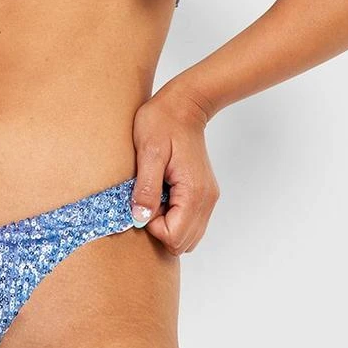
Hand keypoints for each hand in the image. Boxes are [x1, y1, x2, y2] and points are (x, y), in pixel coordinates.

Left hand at [130, 84, 219, 254]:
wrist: (184, 104)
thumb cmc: (162, 122)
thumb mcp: (148, 152)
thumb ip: (146, 188)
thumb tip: (140, 219)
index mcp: (193, 192)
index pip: (174, 237)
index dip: (152, 227)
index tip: (142, 203)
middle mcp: (206, 200)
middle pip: (182, 243)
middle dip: (159, 230)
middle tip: (147, 200)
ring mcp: (207, 198)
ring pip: (187, 237)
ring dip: (167, 225)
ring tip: (155, 197)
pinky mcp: (203, 194)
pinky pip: (190, 223)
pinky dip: (174, 219)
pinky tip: (163, 196)